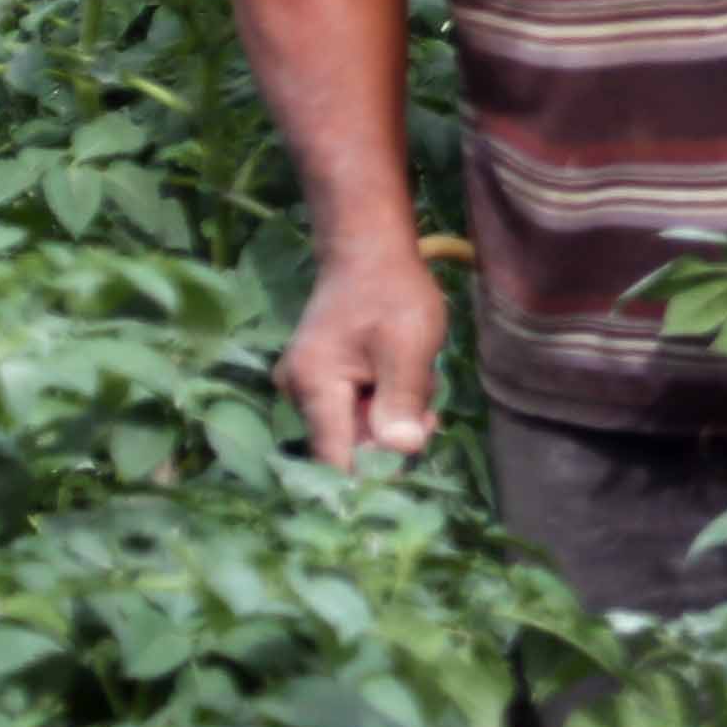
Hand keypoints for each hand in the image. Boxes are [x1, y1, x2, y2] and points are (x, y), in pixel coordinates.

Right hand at [281, 241, 449, 465]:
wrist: (369, 252)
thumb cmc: (392, 293)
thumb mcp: (409, 345)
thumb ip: (403, 400)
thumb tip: (403, 452)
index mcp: (314, 386)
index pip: (335, 459)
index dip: (371, 474)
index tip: (407, 473)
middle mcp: (298, 393)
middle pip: (350, 445)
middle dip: (392, 435)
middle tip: (428, 409)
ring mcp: (305, 387)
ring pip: (357, 428)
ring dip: (393, 415)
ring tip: (417, 379)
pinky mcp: (319, 381)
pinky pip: (354, 410)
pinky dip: (384, 402)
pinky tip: (403, 376)